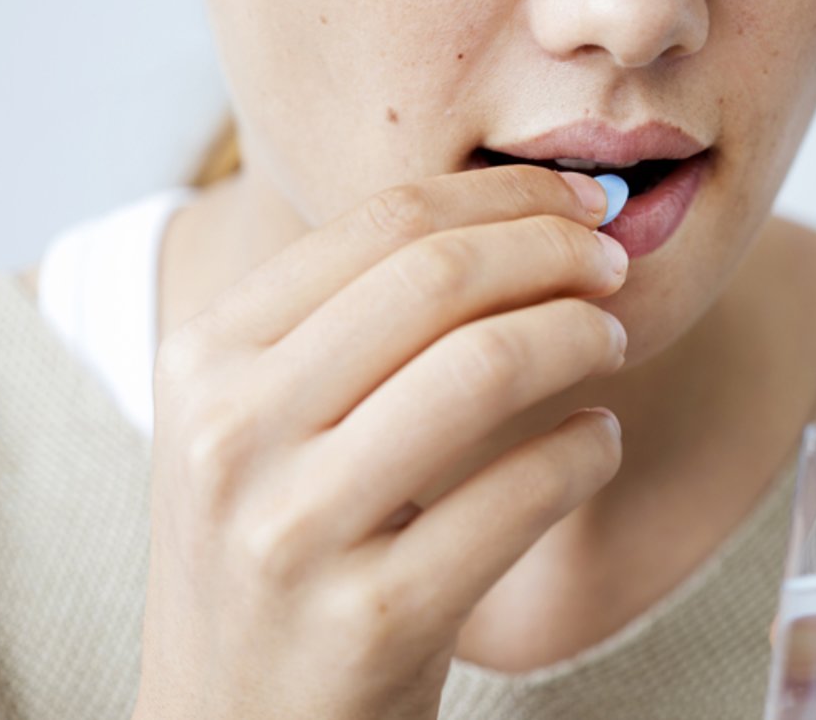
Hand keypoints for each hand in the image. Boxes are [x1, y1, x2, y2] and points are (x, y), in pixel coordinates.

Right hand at [133, 166, 627, 719]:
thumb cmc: (275, 555)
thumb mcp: (257, 426)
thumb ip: (344, 325)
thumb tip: (511, 222)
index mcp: (202, 359)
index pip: (379, 224)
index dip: (502, 196)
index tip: (575, 203)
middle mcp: (229, 434)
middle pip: (436, 278)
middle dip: (555, 251)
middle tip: (613, 265)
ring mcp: (294, 530)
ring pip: (485, 367)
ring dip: (580, 335)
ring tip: (610, 341)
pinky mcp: (372, 619)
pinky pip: (523, 492)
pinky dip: (588, 451)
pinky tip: (598, 442)